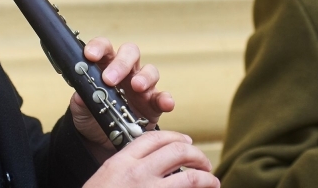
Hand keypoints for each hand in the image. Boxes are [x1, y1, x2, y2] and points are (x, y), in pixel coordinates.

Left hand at [70, 37, 174, 153]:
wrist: (101, 142)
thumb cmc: (92, 116)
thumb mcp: (81, 110)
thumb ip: (80, 101)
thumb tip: (81, 95)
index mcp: (106, 66)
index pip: (105, 48)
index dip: (98, 47)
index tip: (90, 55)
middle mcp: (126, 72)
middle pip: (130, 53)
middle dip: (121, 63)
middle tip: (110, 79)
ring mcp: (142, 86)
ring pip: (149, 71)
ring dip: (144, 77)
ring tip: (137, 87)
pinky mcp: (154, 104)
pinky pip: (162, 97)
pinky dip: (166, 98)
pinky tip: (165, 103)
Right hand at [83, 130, 219, 187]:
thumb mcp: (105, 179)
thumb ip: (126, 168)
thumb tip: (150, 165)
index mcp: (121, 162)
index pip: (154, 138)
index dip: (175, 137)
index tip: (186, 142)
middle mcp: (137, 173)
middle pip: (177, 150)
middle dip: (196, 154)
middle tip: (204, 163)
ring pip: (189, 177)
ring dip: (206, 178)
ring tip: (212, 181)